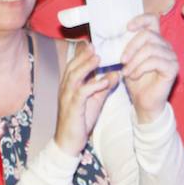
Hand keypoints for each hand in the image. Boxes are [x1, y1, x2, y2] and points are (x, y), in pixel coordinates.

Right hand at [51, 42, 116, 156]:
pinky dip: (93, 86)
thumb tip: (117, 73)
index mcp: (69, 85)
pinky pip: (81, 94)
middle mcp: (66, 88)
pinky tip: (104, 81)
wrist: (69, 142)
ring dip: (86, 66)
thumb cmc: (81, 120)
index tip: (92, 42)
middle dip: (83, 55)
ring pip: (74, 76)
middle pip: (72, 66)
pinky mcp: (72, 108)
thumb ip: (104, 86)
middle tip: (95, 44)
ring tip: (99, 58)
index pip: (74, 64)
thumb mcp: (95, 100)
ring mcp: (67, 97)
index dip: (82, 53)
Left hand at [119, 14, 177, 123]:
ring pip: (150, 48)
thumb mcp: (127, 60)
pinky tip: (134, 76)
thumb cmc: (136, 81)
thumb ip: (125, 47)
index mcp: (155, 40)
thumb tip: (113, 35)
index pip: (152, 19)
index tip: (127, 28)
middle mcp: (165, 45)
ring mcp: (171, 56)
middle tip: (122, 61)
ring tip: (127, 72)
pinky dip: (140, 68)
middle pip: (148, 34)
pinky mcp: (172, 68)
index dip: (140, 19)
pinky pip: (155, 61)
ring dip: (134, 61)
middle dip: (131, 47)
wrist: (143, 103)